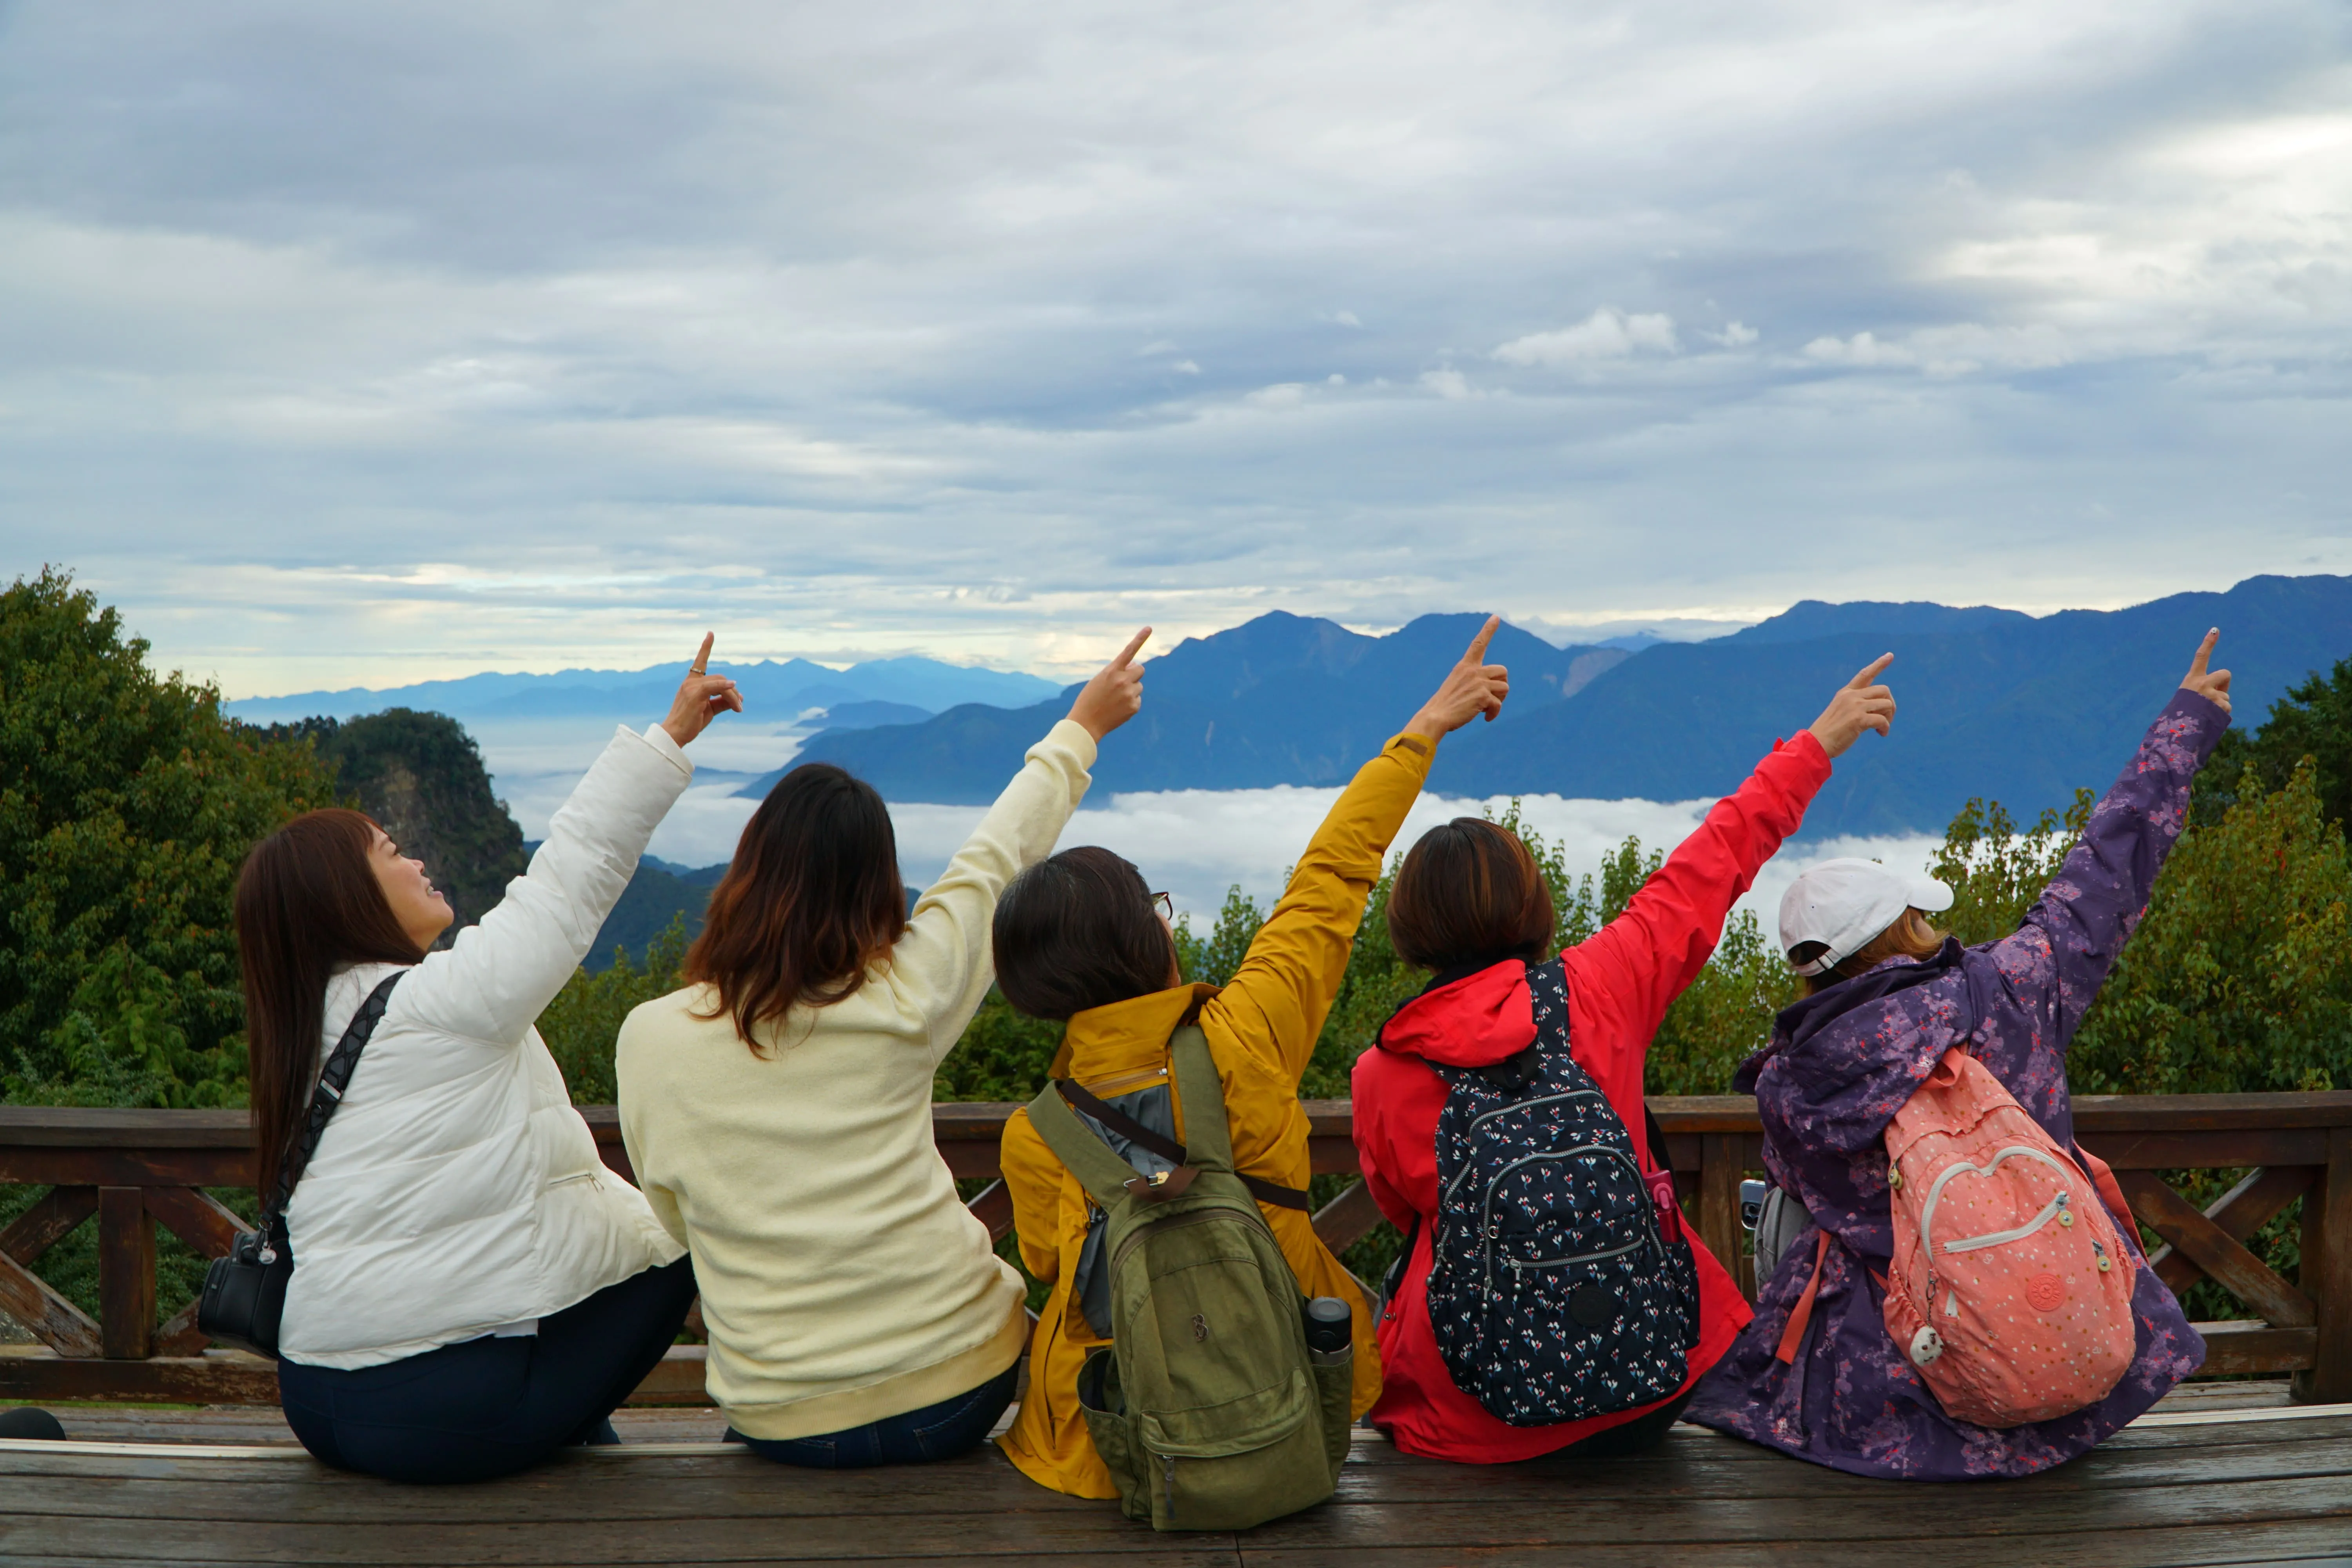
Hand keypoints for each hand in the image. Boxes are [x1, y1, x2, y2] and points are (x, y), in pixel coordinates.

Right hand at [661, 633, 743, 746]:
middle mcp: (691, 682)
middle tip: (740, 707)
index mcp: (692, 684)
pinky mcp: (695, 694)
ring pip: (721, 683)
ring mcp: (691, 687)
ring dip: (733, 697)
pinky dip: (726, 686)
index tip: (710, 633)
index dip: (706, 647)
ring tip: (739, 709)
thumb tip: (739, 697)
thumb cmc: (691, 723)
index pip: (700, 662)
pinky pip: (715, 686)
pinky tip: (734, 685)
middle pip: (720, 678)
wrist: (676, 735)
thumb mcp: (710, 710)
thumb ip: (722, 701)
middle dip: (733, 692)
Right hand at [1068, 627, 1151, 740]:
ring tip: (1116, 700)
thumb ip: (1117, 671)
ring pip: (1139, 686)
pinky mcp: (1134, 706)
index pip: (1129, 651)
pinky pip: (1137, 699)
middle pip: (1140, 669)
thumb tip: (1135, 666)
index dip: (1140, 638)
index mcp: (1111, 671)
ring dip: (1131, 689)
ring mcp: (1129, 693)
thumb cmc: (1090, 699)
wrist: (1086, 723)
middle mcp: (1122, 680)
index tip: (1149, 628)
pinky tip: (1118, 709)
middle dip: (1134, 674)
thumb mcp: (1099, 680)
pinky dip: (1130, 703)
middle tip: (1123, 682)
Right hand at [1405, 616, 1510, 741]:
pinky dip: (1494, 713)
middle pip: (1502, 670)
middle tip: (1493, 698)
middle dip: (1502, 685)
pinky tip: (1486, 718)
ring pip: (1504, 687)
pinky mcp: (1483, 695)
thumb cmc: (1445, 706)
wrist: (1436, 717)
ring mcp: (1478, 682)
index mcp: (1464, 666)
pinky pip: (1498, 704)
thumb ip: (1474, 682)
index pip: (1478, 643)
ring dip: (1499, 700)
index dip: (1488, 630)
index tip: (1496, 617)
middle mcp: (1473, 671)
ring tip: (1486, 709)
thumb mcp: (1457, 686)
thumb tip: (1495, 690)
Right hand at [1807, 653, 1895, 758]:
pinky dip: (1885, 728)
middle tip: (1887, 718)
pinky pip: (1882, 720)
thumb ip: (1857, 705)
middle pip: (1883, 690)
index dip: (1879, 664)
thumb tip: (1879, 708)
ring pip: (1886, 704)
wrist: (1816, 744)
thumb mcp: (1841, 712)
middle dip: (1890, 704)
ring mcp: (1855, 707)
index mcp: (1846, 693)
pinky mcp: (1858, 719)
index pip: (1865, 674)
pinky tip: (1881, 734)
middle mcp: (1851, 696)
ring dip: (1889, 718)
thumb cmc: (1829, 732)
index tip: (1890, 655)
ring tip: (1882, 729)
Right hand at [2180, 628, 2231, 713]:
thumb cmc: (2183, 713)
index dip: (2208, 643)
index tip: (2215, 629)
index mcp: (2192, 679)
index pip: (2200, 657)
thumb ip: (2205, 691)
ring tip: (2207, 712)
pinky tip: (2211, 718)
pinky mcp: (2220, 706)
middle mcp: (2202, 684)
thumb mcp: (2190, 697)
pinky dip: (2222, 713)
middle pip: (2225, 674)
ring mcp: (2212, 695)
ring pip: (2226, 696)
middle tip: (2214, 695)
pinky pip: (2227, 708)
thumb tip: (2224, 696)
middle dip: (2224, 683)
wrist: (2179, 731)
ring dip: (2220, 704)